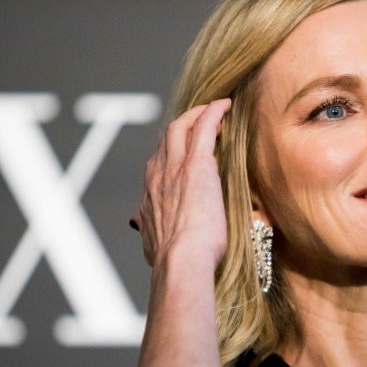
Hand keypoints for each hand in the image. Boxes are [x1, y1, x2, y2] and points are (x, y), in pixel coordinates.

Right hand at [130, 98, 231, 269]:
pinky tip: (225, 105)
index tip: (185, 151)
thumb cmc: (174, 259)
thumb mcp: (153, 243)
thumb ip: (149, 231)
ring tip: (214, 109)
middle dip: (182, 126)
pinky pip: (203, 126)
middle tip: (200, 121)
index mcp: (149, 194)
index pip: (159, 163)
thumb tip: (141, 228)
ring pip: (181, 127)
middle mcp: (157, 175)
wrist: (180, 260)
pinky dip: (212, 112)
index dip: (172, 153)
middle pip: (167, 139)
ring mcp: (175, 167)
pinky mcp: (197, 164)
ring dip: (197, 114)